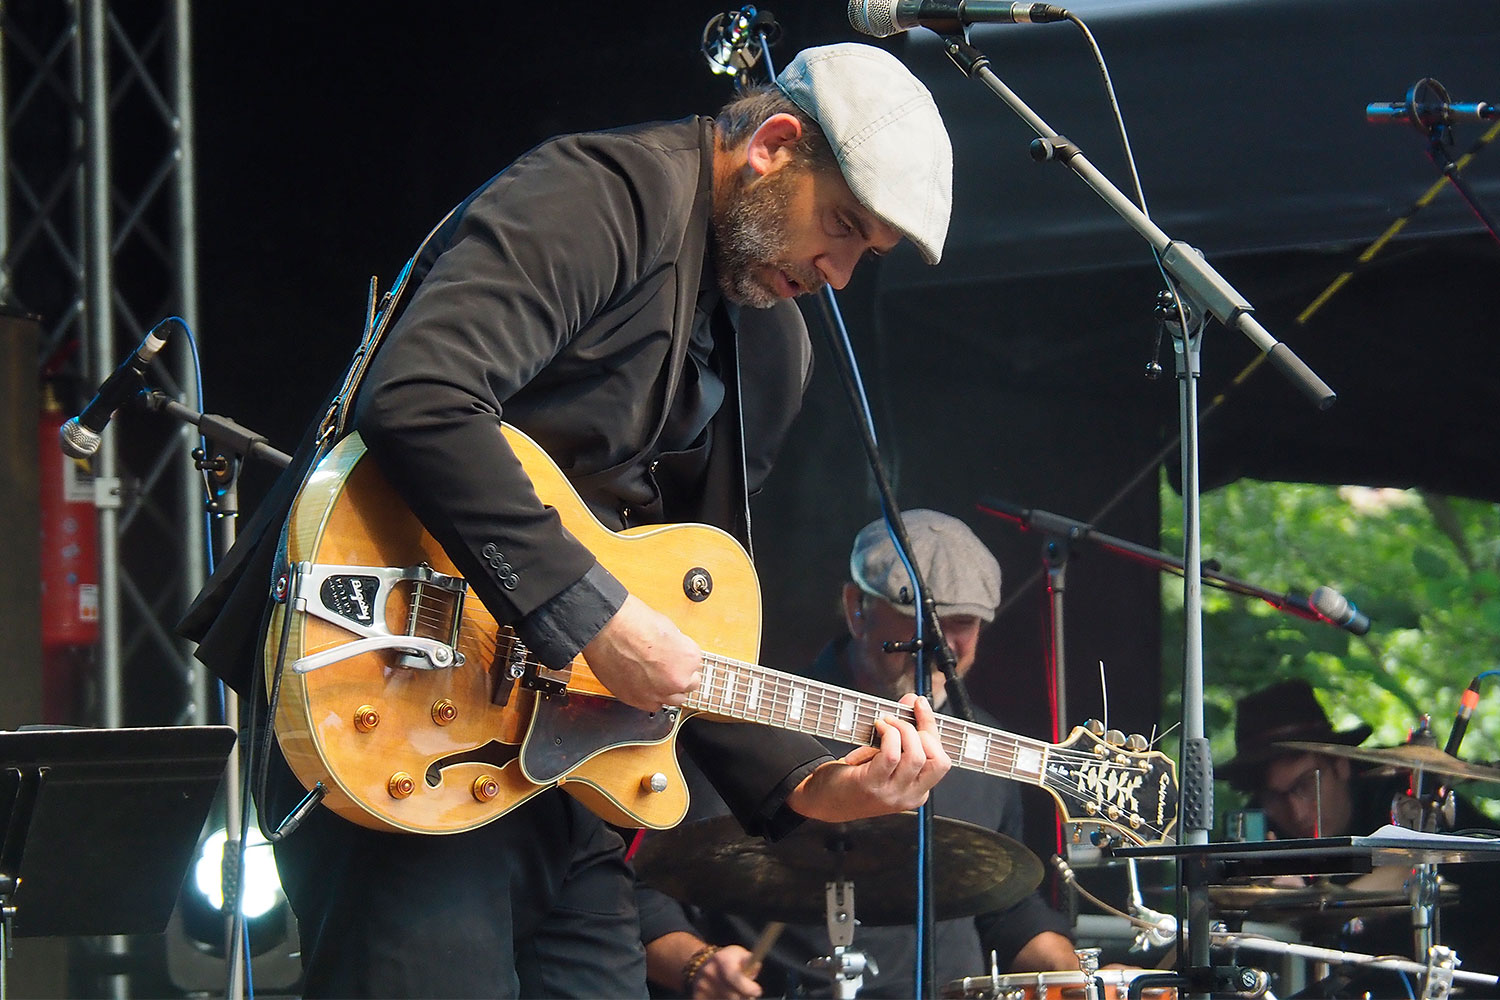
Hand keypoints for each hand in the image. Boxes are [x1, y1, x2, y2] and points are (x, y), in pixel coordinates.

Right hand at [582, 594, 701, 711]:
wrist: (605, 628)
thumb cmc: (632, 621)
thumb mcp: (668, 627)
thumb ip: (677, 647)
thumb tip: (676, 653)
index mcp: (689, 658)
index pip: (696, 665)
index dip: (682, 659)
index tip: (674, 657)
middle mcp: (678, 680)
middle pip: (689, 685)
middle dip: (679, 675)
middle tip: (665, 666)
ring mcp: (659, 693)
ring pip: (673, 699)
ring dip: (667, 689)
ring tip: (653, 675)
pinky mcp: (639, 701)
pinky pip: (653, 705)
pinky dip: (650, 696)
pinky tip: (642, 682)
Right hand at [688, 945, 762, 999]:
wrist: (702, 964)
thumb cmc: (727, 961)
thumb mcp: (739, 954)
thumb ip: (750, 961)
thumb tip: (756, 967)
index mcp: (721, 960)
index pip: (734, 977)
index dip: (748, 988)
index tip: (757, 991)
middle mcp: (709, 973)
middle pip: (732, 996)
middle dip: (744, 997)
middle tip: (747, 993)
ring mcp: (701, 987)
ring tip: (734, 992)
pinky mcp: (697, 997)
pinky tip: (723, 996)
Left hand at [786, 694, 950, 820]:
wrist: (825, 799)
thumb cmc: (855, 776)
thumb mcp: (885, 756)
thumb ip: (903, 730)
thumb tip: (914, 701)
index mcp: (918, 791)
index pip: (942, 761)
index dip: (932, 728)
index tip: (920, 705)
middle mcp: (909, 796)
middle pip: (938, 761)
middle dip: (923, 731)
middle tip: (900, 719)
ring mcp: (891, 794)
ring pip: (916, 756)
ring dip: (902, 729)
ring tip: (886, 723)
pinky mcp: (871, 785)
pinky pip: (891, 755)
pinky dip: (887, 734)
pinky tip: (877, 728)